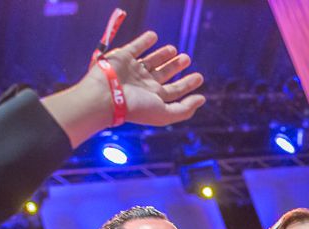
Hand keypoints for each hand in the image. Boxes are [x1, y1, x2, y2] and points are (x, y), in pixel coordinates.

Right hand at [89, 30, 205, 126]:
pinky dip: (144, 41)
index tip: (199, 77)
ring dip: (162, 55)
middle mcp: (144, 84)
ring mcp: (133, 71)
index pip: (174, 91)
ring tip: (174, 49)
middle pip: (163, 74)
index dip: (187, 84)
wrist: (106, 97)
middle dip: (175, 66)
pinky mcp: (122, 58)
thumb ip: (184, 109)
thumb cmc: (136, 107)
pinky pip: (135, 47)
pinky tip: (153, 36)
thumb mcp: (165, 113)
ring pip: (151, 61)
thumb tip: (202, 100)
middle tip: (187, 58)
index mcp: (153, 98)